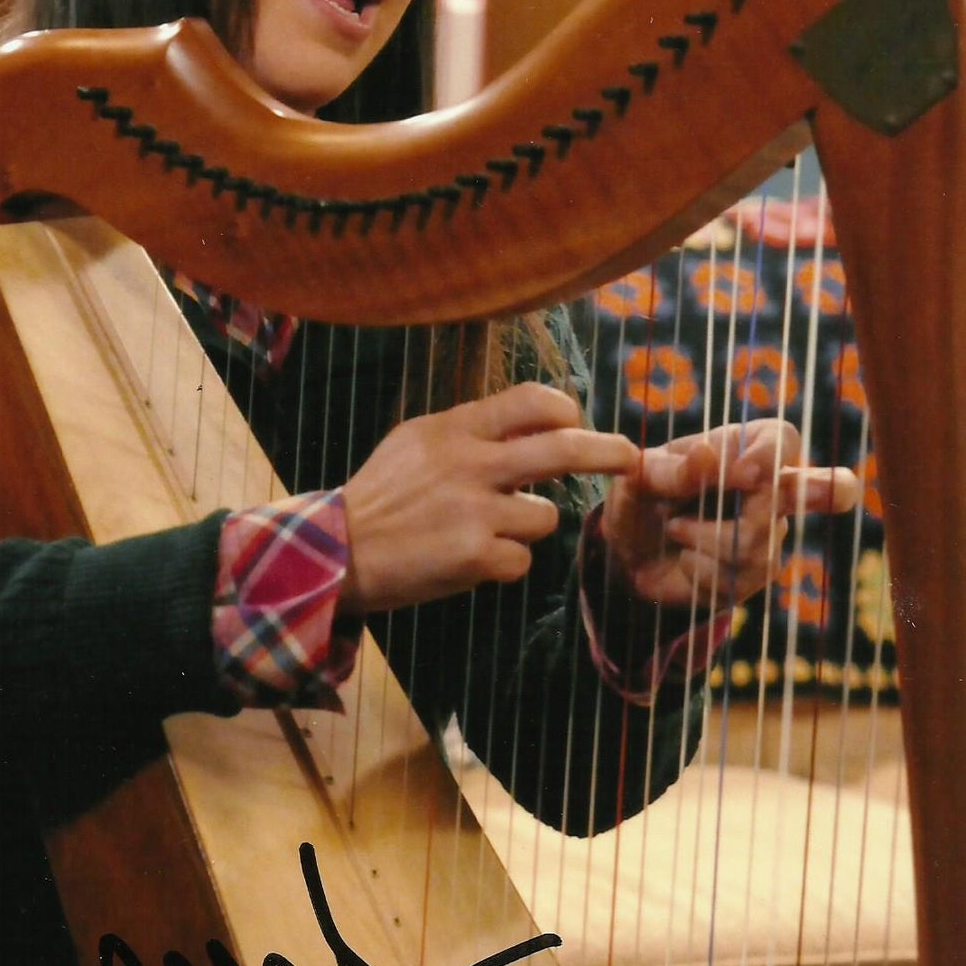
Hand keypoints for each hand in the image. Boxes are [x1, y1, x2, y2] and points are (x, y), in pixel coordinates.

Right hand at [339, 383, 637, 614]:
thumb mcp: (418, 441)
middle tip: (630, 458)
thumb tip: (536, 425)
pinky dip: (505, 564)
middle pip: (564, 448)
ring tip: (486, 532)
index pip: (533, 401)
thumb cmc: (382, 496)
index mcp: (455, 429)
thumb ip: (472, 431)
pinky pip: (522, 559)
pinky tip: (470, 561)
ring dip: (530, 527)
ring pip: (547, 517)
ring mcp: (475, 510)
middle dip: (608, 452)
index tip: (578, 424)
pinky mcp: (475, 555)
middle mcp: (470, 463)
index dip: (567, 411)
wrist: (335, 552)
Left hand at [600, 419, 859, 610]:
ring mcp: (768, 532)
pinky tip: (685, 560)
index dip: (770, 457)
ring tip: (675, 528)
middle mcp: (768, 487)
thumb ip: (671, 470)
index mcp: (744, 447)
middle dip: (810, 494)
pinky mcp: (756, 574)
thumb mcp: (639, 478)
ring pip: (757, 544)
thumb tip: (708, 455)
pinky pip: (736, 578)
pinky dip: (698, 570)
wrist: (629, 553)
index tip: (743, 472)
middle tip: (837, 490)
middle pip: (798, 493)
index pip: (781, 441)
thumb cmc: (640, 499)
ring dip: (702, 539)